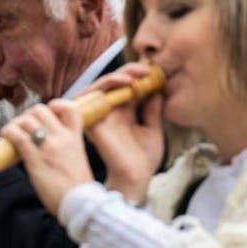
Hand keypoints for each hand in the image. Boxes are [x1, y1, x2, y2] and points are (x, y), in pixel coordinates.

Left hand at [1, 101, 92, 216]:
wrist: (81, 205)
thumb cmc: (77, 189)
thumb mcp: (77, 160)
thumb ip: (66, 148)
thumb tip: (46, 144)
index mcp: (76, 138)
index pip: (70, 108)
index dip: (56, 105)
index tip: (48, 113)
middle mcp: (62, 138)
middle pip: (41, 110)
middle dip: (29, 115)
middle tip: (24, 127)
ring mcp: (48, 147)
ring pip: (27, 120)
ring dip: (16, 123)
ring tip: (12, 133)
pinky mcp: (35, 159)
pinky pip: (17, 136)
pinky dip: (8, 132)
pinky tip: (5, 136)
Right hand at [81, 64, 164, 203]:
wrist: (136, 178)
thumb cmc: (144, 158)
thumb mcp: (154, 128)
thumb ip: (153, 109)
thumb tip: (158, 89)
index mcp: (123, 113)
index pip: (125, 87)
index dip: (137, 75)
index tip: (155, 72)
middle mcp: (109, 112)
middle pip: (111, 83)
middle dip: (127, 71)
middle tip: (146, 69)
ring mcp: (99, 117)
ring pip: (97, 87)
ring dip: (114, 77)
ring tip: (133, 77)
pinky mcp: (93, 122)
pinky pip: (89, 99)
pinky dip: (102, 88)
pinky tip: (123, 86)